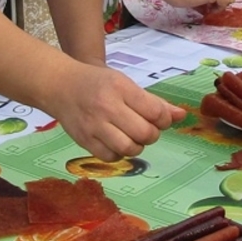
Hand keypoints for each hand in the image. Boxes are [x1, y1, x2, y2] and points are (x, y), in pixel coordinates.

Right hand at [43, 62, 185, 159]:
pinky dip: (119, 154)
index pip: (155, 112)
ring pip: (129, 148)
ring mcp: (94, 126)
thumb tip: (181, 116)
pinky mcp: (84, 140)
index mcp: (121, 88)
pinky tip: (116, 142)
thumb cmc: (98, 83)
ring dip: (137, 146)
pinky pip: (111, 157)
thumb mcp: (126, 84)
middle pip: (145, 133)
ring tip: (131, 136)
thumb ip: (154, 102)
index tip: (158, 118)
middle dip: (151, 134)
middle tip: (145, 128)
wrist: (60, 85)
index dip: (164, 120)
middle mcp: (107, 107)